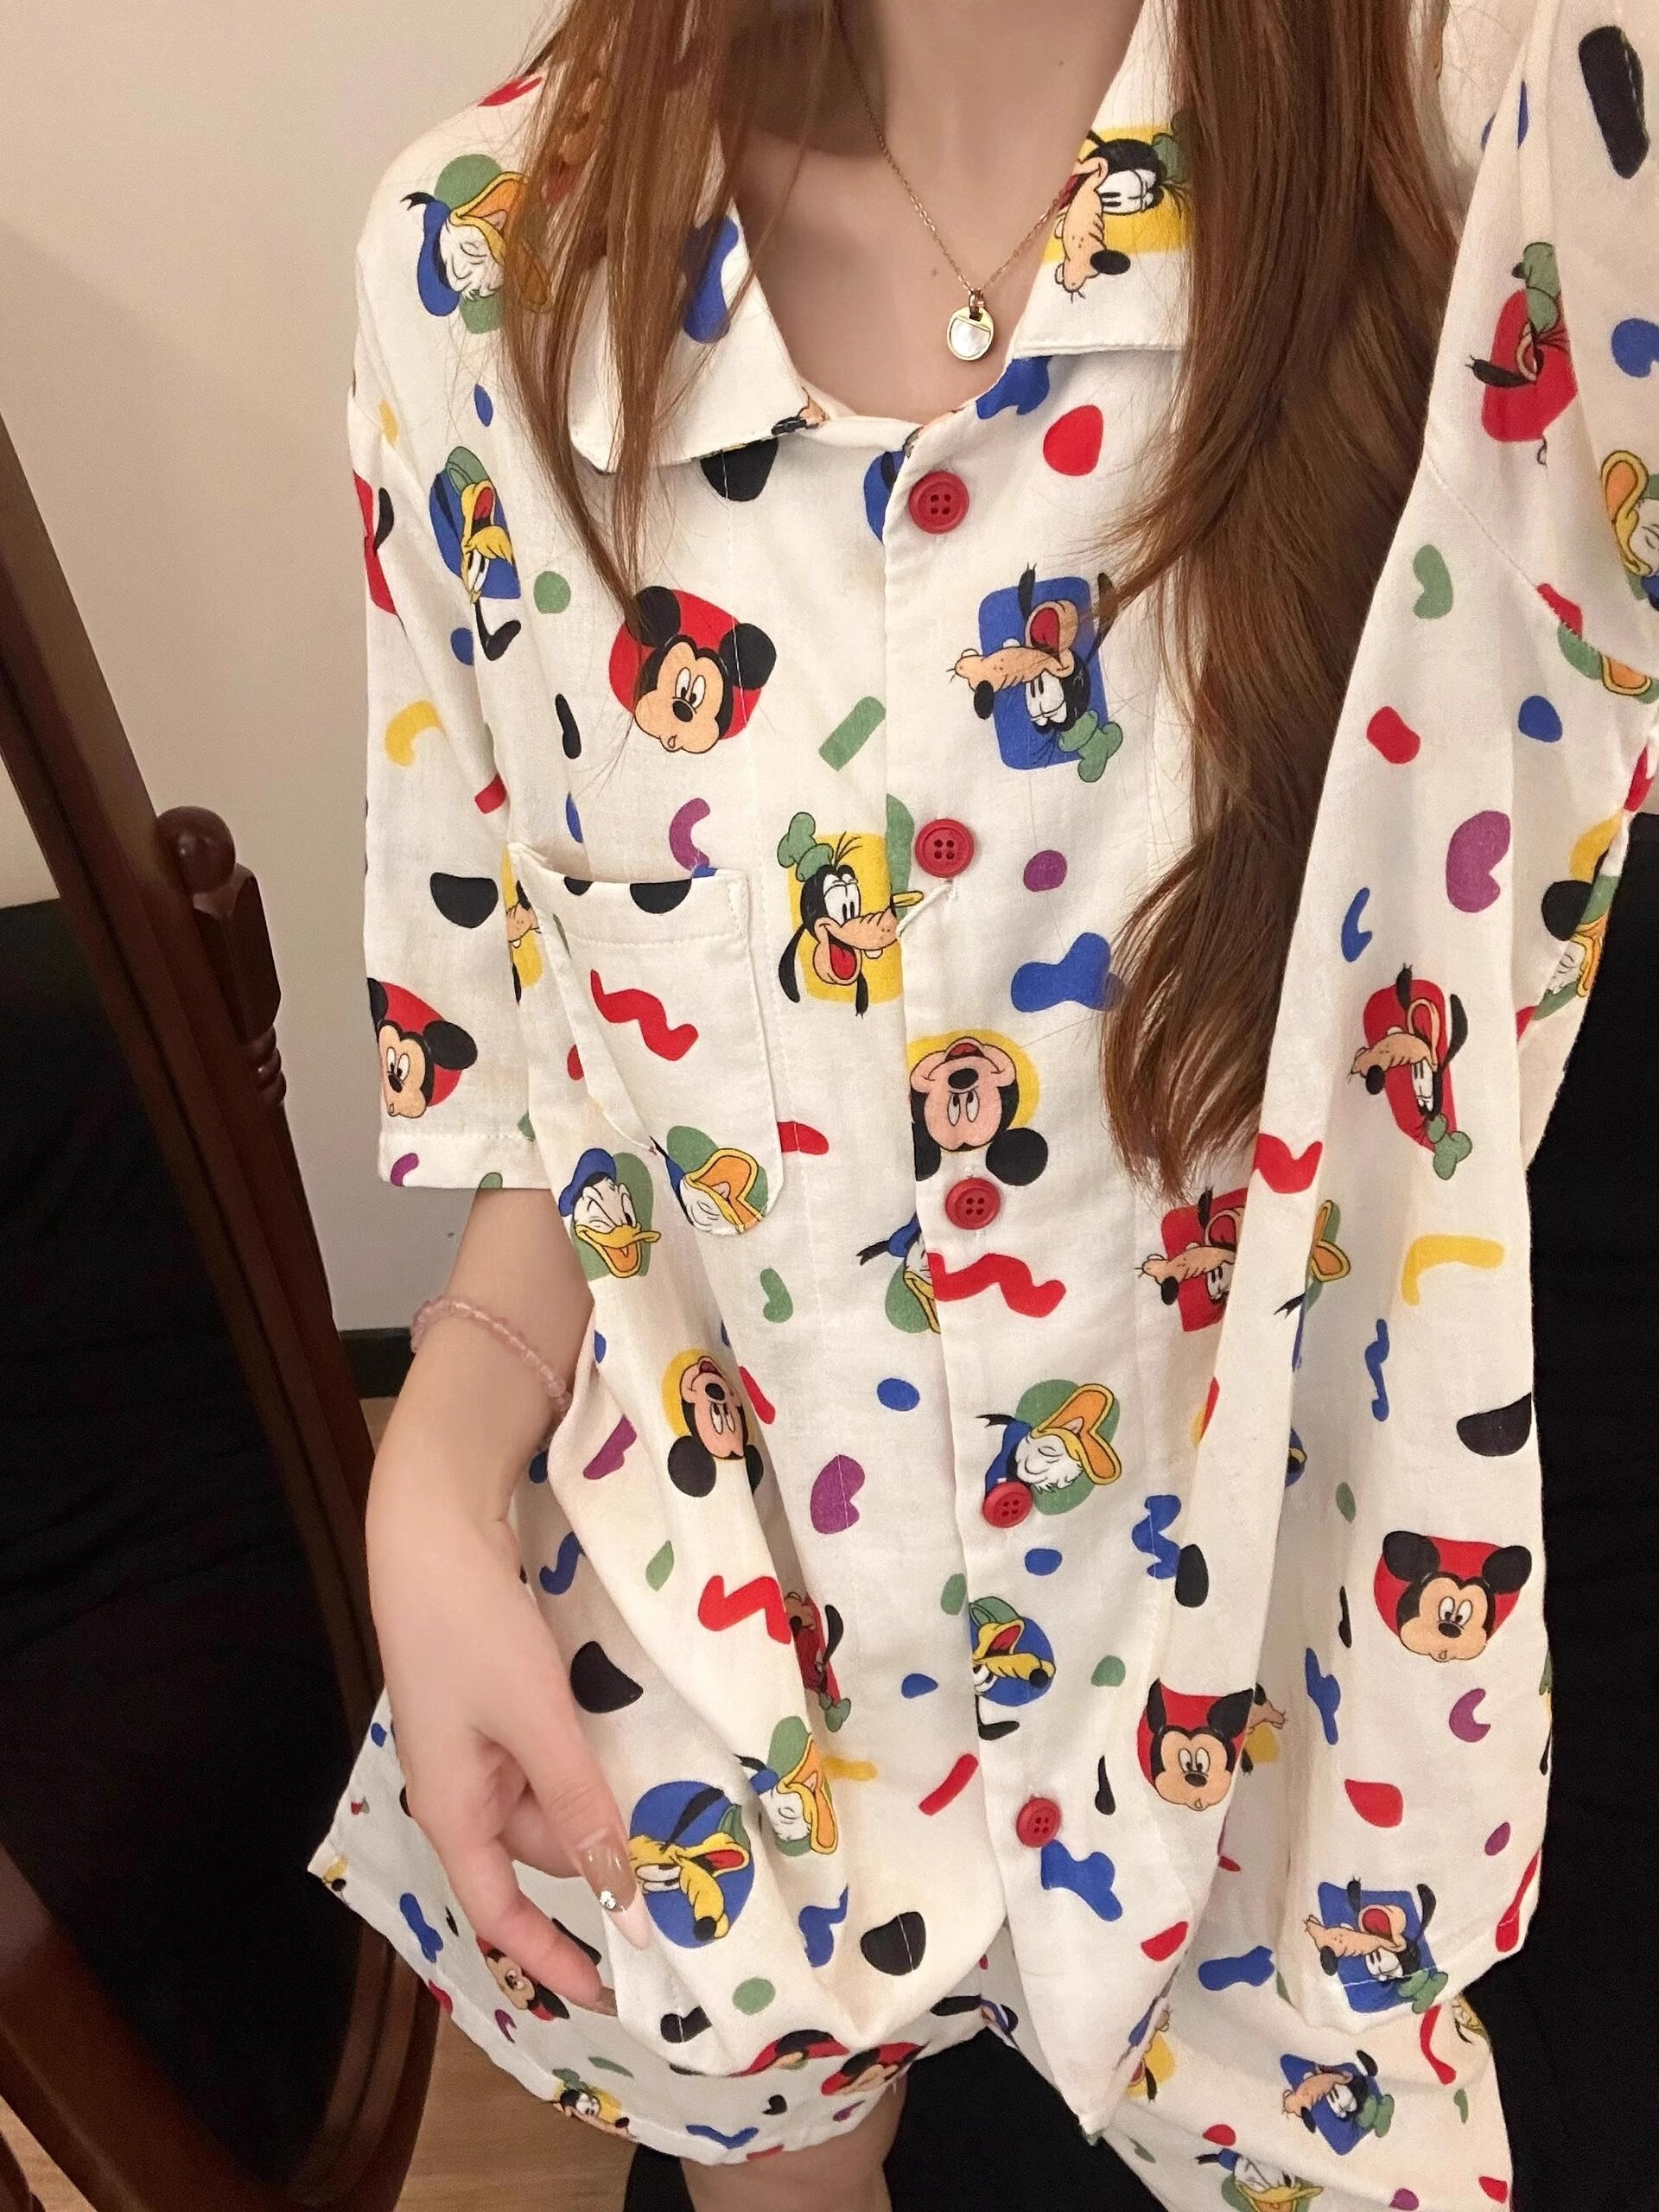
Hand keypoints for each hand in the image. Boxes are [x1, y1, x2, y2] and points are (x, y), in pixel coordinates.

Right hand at [367, 1456, 649, 2011]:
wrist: (433, 1528)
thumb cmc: (472, 1630)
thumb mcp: (535, 1723)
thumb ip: (580, 1807)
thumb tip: (621, 1898)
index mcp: (454, 1810)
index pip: (502, 1915)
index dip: (554, 1957)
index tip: (612, 1991)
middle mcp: (464, 1787)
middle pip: (543, 1848)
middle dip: (606, 1853)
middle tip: (689, 1853)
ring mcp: (480, 1741)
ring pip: (556, 1793)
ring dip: (608, 1795)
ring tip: (679, 1794)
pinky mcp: (499, 1699)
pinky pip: (553, 1750)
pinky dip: (595, 1754)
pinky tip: (640, 1738)